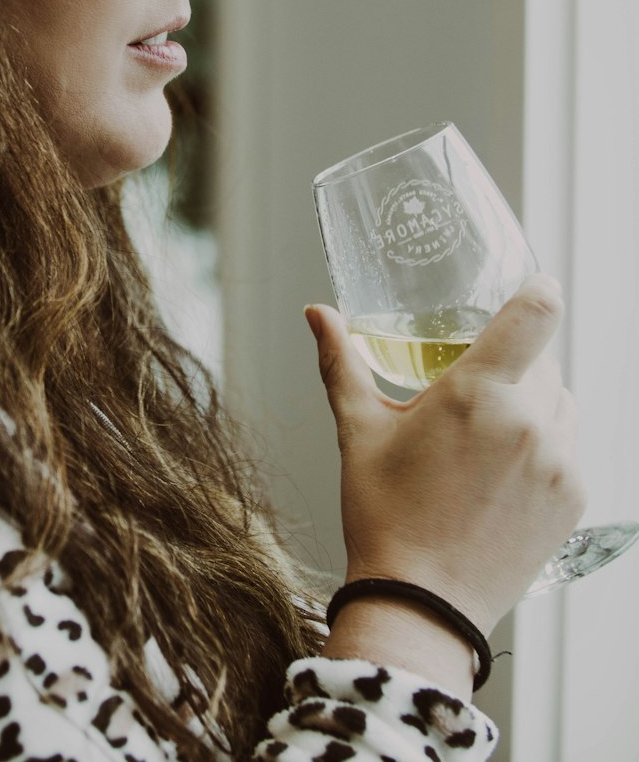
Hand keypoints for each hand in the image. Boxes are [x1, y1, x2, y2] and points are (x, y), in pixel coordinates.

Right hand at [308, 275, 586, 636]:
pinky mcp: (573, 498)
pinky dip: (542, 446)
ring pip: (560, 402)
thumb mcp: (358, 431)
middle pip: (543, 359)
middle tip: (473, 387)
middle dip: (513, 362)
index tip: (531, 286)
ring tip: (485, 433)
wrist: (421, 604)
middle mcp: (529, 422)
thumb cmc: (384, 514)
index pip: (537, 313)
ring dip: (532, 402)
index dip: (539, 289)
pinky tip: (500, 472)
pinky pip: (568, 447)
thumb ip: (342, 361)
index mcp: (478, 394)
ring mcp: (559, 463)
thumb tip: (317, 312)